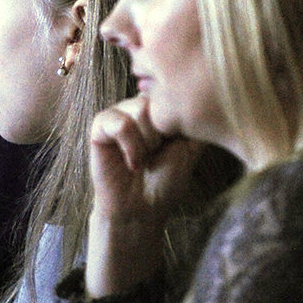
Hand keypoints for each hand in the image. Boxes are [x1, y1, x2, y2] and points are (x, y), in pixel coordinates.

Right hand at [85, 95, 199, 295]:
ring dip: (148, 142)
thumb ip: (195, 119)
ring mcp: (119, 113)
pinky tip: (131, 163)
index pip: (173, 93)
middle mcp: (139, 105)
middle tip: (158, 155)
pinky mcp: (100, 126)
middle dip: (164, 134)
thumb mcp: (191, 146)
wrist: (142, 208)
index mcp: (160, 107)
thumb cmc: (167, 180)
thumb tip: (202, 94)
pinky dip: (130, 146)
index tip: (176, 147)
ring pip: (140, 109)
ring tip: (144, 160)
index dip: (178, 123)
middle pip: (158, 100)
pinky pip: (119, 123)